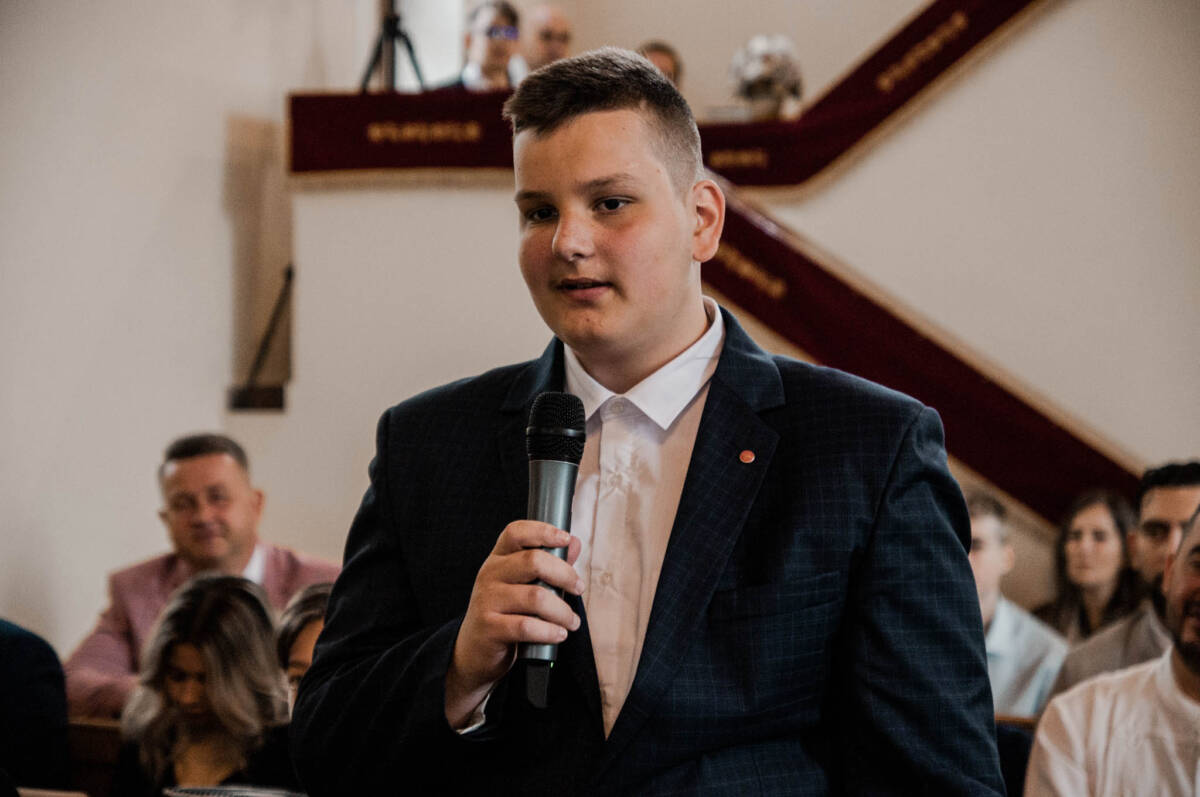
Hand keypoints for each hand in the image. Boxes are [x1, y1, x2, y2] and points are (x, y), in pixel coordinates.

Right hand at [445, 520, 582, 727]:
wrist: (475, 650)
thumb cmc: (506, 613)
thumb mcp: (523, 585)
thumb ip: (549, 564)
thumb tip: (573, 542)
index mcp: (498, 558)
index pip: (516, 532)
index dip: (543, 531)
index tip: (565, 539)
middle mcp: (489, 574)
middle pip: (533, 561)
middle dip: (564, 575)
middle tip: (578, 588)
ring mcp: (487, 600)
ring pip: (535, 597)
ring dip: (562, 611)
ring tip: (571, 621)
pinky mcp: (489, 628)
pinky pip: (527, 626)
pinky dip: (549, 631)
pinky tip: (559, 634)